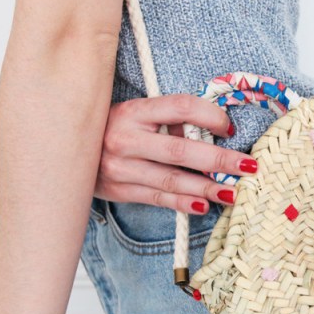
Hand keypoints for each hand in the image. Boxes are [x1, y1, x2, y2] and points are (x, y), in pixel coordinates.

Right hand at [95, 94, 258, 213]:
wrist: (64, 151)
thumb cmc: (113, 129)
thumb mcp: (135, 115)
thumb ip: (168, 122)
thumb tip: (212, 133)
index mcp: (133, 111)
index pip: (180, 107)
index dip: (209, 116)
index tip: (229, 128)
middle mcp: (125, 138)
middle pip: (180, 149)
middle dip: (219, 159)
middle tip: (248, 166)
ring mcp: (120, 167)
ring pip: (171, 179)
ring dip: (206, 187)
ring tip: (233, 192)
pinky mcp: (118, 190)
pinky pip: (158, 198)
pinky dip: (183, 203)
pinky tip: (204, 205)